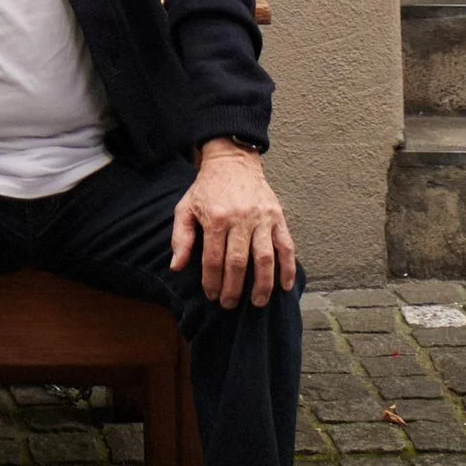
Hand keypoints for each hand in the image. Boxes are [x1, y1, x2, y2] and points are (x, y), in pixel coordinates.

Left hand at [171, 141, 296, 309]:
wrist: (232, 161)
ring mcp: (262, 218)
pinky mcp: (277, 216)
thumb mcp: (186, 207)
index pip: (213, 259)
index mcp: (216, 218)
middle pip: (238, 262)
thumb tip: (176, 267)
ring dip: (263, 284)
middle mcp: (240, 219)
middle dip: (234, 288)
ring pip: (265, 258)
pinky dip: (288, 267)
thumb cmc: (206, 188)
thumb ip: (181, 237)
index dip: (212, 281)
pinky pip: (286, 246)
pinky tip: (285, 286)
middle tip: (230, 304)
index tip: (211, 295)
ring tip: (258, 302)